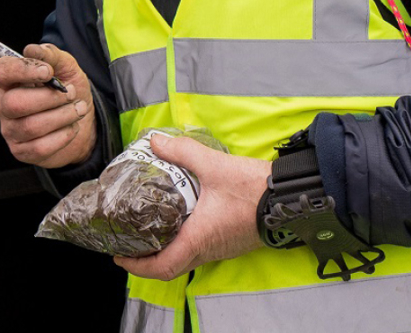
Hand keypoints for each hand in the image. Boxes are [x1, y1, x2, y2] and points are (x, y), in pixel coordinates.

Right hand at [0, 43, 95, 167]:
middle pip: (15, 103)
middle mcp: (4, 105)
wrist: (84, 122)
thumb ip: (51, 55)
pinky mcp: (21, 151)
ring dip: (62, 116)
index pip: (0, 72)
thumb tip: (32, 49)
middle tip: (71, 93)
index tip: (48, 72)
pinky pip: (40, 147)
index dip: (22, 71)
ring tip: (78, 109)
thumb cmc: (70, 92)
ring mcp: (11, 130)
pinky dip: (62, 136)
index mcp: (10, 81)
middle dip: (49, 98)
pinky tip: (71, 128)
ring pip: (31, 126)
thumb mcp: (67, 67)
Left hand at [114, 133, 270, 280]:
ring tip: (148, 233)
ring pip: (187, 259)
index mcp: (199, 239)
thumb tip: (155, 142)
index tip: (119, 256)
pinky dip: (183, 244)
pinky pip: (200, 250)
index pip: (162, 266)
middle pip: (171, 267)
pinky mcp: (231, 242)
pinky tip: (178, 223)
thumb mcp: (215, 166)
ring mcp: (222, 248)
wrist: (291, 197)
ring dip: (165, 251)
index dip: (137, 265)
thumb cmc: (254, 188)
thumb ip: (183, 152)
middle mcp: (209, 250)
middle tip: (129, 245)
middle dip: (146, 260)